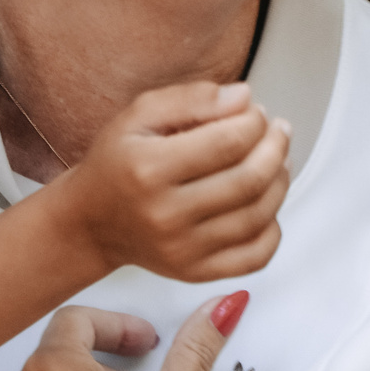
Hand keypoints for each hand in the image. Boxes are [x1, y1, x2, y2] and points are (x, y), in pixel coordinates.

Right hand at [58, 83, 291, 282]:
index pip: (227, 142)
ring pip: (258, 215)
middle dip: (276, 148)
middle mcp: (165, 214)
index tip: (257, 112)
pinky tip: (266, 204)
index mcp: (149, 169)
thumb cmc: (117, 164)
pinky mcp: (194, 273)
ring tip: (277, 160)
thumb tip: (243, 98)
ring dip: (280, 182)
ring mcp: (182, 249)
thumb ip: (192, 99)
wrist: (89, 222)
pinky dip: (273, 228)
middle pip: (249, 179)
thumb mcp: (139, 115)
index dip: (255, 122)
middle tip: (279, 132)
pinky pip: (256, 256)